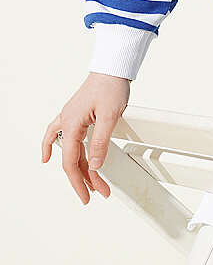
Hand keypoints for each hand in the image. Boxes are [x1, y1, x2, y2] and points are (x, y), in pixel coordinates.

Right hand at [41, 73, 130, 203]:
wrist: (112, 68)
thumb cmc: (110, 87)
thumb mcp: (110, 117)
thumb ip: (101, 142)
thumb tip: (96, 166)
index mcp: (72, 124)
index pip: (72, 162)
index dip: (80, 181)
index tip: (87, 196)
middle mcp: (67, 122)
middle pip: (72, 159)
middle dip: (85, 178)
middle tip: (98, 193)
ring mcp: (70, 118)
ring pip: (70, 150)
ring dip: (81, 167)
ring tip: (92, 182)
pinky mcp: (76, 115)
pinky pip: (58, 133)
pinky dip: (52, 145)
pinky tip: (48, 156)